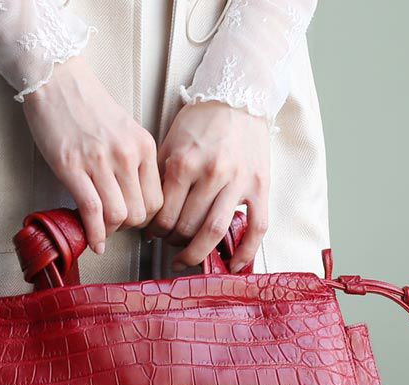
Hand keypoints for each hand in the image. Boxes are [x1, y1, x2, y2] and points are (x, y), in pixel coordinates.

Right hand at [22, 56, 162, 254]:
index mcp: (143, 147)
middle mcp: (126, 155)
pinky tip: (93, 242)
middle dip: (128, 229)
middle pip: (139, 213)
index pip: (157, 201)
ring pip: (118, 216)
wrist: (57, 80)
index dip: (145, 220)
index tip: (133, 222)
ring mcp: (99, 162)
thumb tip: (133, 200)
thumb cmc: (88, 108)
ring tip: (101, 231)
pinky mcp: (72, 167)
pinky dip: (94, 234)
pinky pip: (91, 211)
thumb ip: (134, 163)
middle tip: (115, 228)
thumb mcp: (125, 132)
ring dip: (110, 232)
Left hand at [147, 101, 269, 272]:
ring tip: (189, 256)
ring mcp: (238, 181)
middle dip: (173, 241)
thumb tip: (147, 215)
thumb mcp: (169, 143)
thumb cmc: (201, 121)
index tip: (153, 234)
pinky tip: (233, 265)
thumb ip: (159, 178)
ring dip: (198, 251)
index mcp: (184, 163)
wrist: (239, 94)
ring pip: (214, 232)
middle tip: (170, 241)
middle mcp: (212, 173)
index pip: (163, 215)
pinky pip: (257, 227)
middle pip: (186, 227)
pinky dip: (245, 252)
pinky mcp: (261, 186)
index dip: (155, 232)